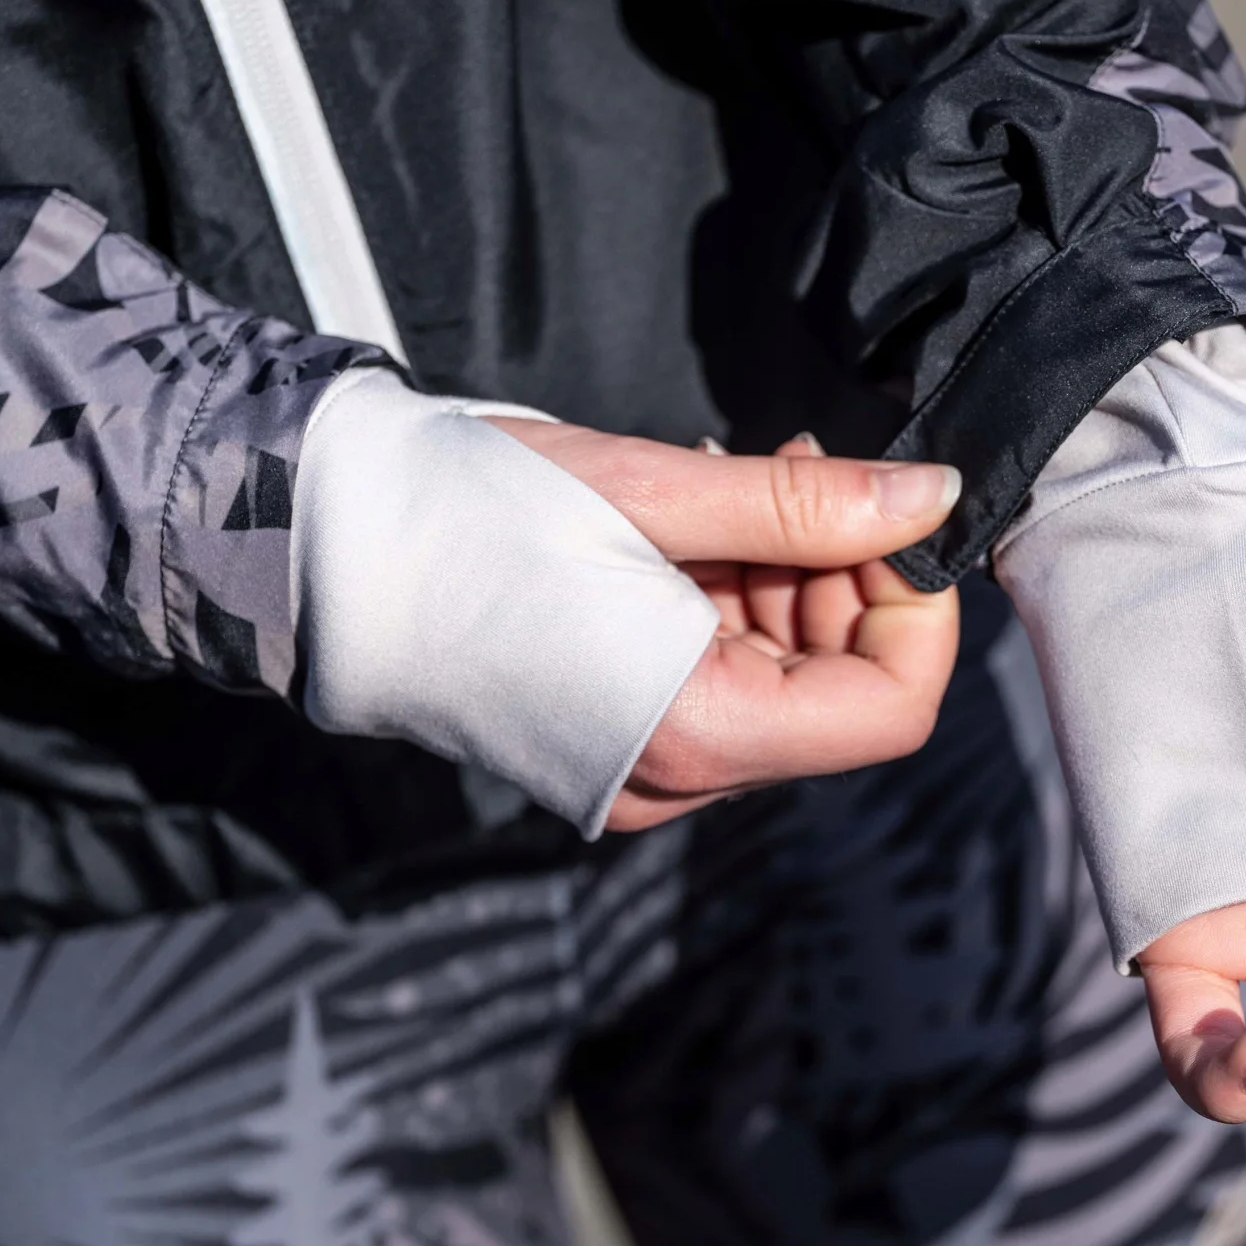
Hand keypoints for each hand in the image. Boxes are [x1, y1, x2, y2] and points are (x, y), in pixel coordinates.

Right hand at [485, 423, 960, 830]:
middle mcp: (675, 777)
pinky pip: (721, 678)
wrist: (313, 548)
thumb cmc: (462, 513)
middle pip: (840, 691)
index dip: (916, 609)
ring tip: (727, 487)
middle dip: (842, 575)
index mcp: (693, 731)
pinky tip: (692, 527)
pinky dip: (732, 599)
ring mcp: (643, 767)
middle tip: (793, 469)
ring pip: (785, 677)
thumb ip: (807, 506)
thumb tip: (932, 497)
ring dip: (785, 576)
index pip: (891, 710)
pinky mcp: (613, 740)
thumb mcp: (654, 490)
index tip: (889, 517)